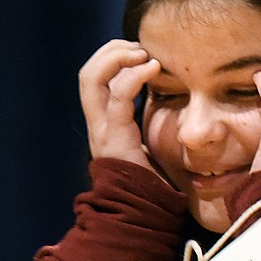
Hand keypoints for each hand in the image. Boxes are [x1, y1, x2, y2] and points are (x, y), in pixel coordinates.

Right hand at [78, 39, 161, 171]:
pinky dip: (133, 77)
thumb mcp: (150, 142)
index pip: (95, 79)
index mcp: (106, 123)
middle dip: (111, 52)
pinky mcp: (114, 138)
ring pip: (92, 79)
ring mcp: (102, 130)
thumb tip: (173, 99)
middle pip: (87, 74)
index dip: (112, 58)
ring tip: (143, 53)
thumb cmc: (154, 181)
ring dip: (117, 58)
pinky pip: (118, 98)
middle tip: (139, 47)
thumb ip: (150, 121)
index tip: (139, 50)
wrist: (144, 213)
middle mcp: (98, 124)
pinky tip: (152, 69)